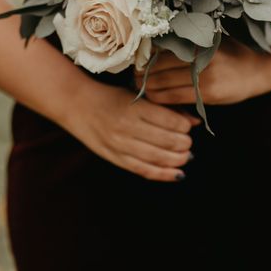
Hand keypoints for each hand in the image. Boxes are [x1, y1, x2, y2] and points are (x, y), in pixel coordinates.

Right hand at [65, 80, 200, 181]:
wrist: (77, 105)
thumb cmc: (111, 97)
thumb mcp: (138, 95)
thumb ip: (165, 107)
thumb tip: (194, 121)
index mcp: (135, 107)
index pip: (170, 121)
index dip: (184, 126)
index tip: (188, 126)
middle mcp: (128, 127)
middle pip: (167, 140)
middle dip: (184, 144)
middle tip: (188, 142)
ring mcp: (120, 145)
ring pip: (158, 158)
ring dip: (177, 160)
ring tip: (186, 157)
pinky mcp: (115, 158)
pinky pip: (143, 170)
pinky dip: (163, 174)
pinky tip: (177, 174)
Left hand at [134, 37, 266, 105]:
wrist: (259, 69)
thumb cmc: (230, 54)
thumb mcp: (208, 42)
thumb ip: (185, 45)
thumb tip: (151, 49)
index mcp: (197, 41)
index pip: (161, 50)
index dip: (145, 58)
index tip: (136, 62)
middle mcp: (200, 56)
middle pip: (158, 67)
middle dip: (142, 74)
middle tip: (133, 76)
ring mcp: (205, 76)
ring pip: (163, 83)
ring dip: (147, 87)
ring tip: (141, 86)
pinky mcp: (208, 94)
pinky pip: (174, 97)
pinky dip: (160, 98)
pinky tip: (155, 97)